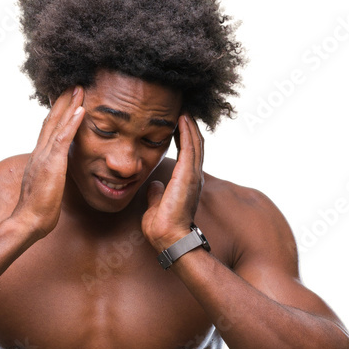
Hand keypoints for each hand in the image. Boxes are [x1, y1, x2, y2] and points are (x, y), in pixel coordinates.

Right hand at [10, 86, 84, 238]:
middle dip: (63, 101)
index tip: (66, 98)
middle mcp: (39, 153)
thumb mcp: (46, 189)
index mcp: (39, 158)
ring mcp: (44, 156)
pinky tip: (81, 109)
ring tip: (80, 88)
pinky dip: (72, 122)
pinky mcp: (52, 163)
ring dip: (70, 104)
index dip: (57, 113)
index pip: (48, 130)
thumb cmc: (37, 212)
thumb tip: (55, 177)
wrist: (28, 222)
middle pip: (51, 120)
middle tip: (73, 83)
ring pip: (57, 124)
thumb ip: (50, 178)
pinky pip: (63, 138)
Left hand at [142, 112, 204, 249]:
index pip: (187, 155)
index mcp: (186, 184)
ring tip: (183, 109)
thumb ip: (156, 195)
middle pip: (194, 145)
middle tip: (183, 111)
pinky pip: (190, 147)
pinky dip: (187, 131)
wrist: (168, 238)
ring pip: (195, 143)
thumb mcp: (156, 206)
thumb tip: (154, 186)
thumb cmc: (162, 229)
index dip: (183, 139)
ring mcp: (192, 176)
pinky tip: (182, 118)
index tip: (176, 124)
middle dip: (189, 127)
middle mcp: (193, 178)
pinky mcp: (188, 175)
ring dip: (189, 125)